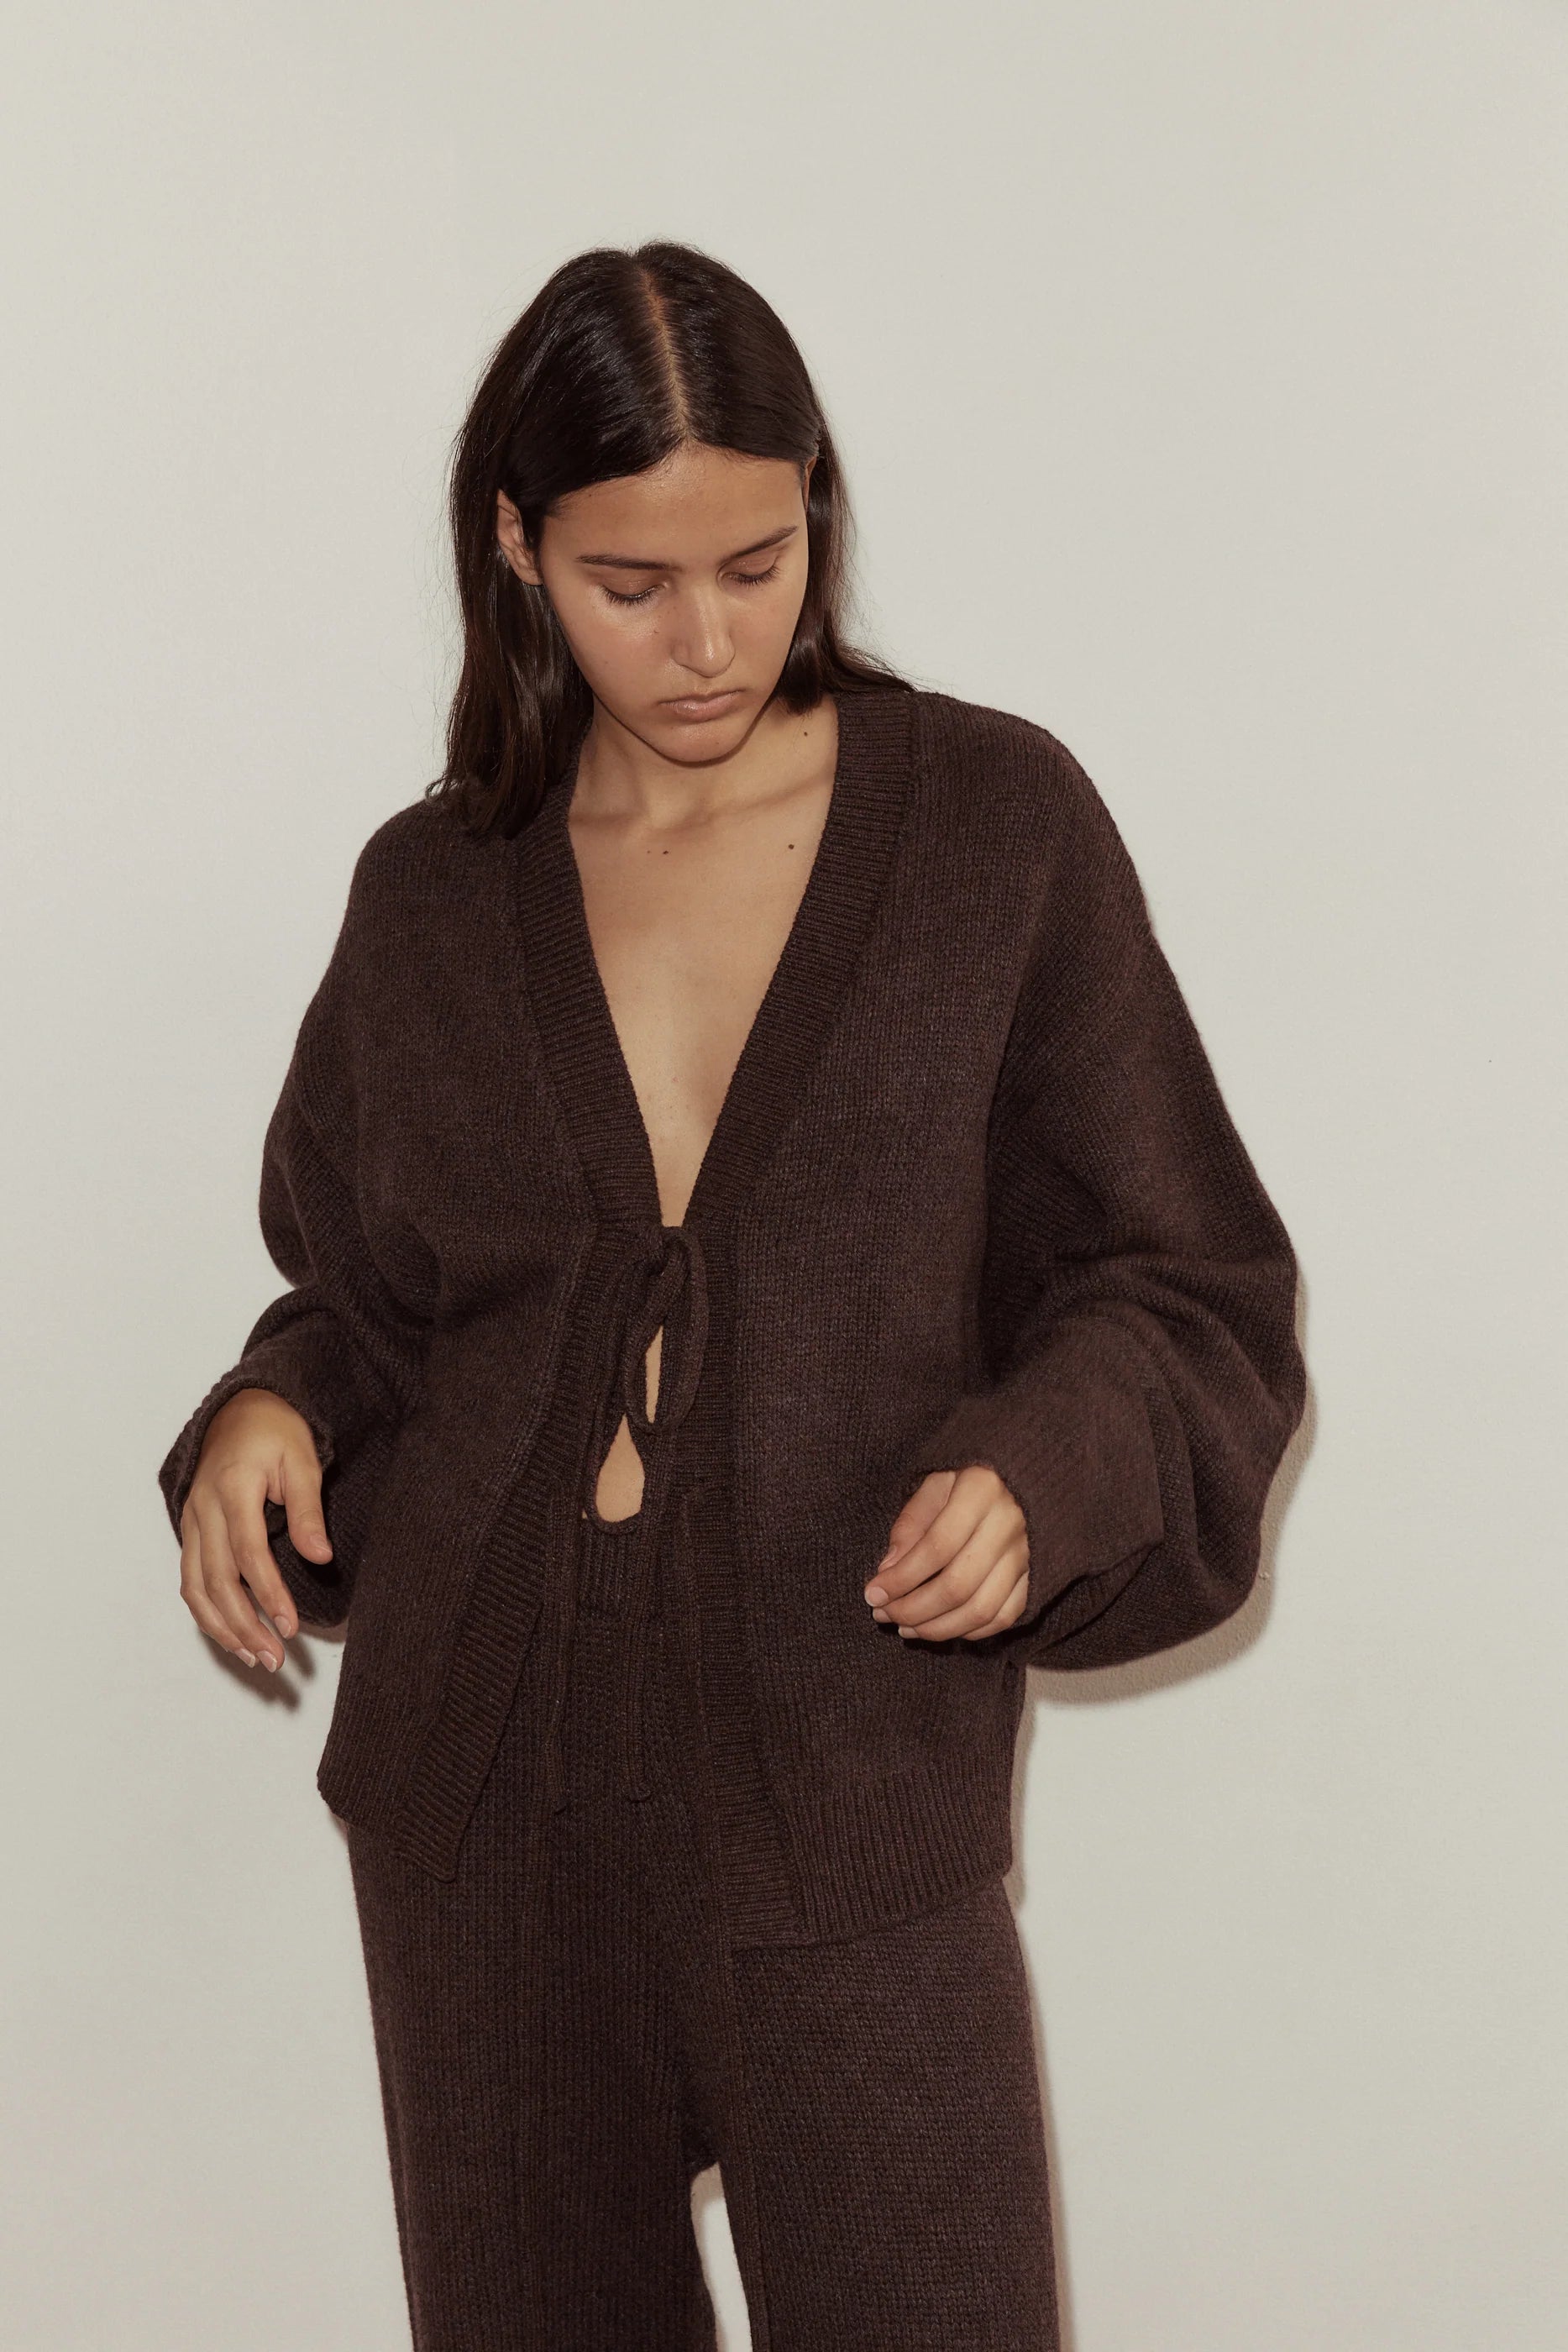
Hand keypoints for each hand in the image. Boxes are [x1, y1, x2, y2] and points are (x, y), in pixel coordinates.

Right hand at [178, 1388, 330, 1671]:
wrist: (240, 1407)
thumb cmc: (276, 1432)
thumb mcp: (303, 1461)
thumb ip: (308, 1512)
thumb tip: (321, 1557)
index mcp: (233, 1489)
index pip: (249, 1554)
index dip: (269, 1594)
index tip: (291, 1627)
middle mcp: (203, 1509)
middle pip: (218, 1580)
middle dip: (245, 1625)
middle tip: (275, 1659)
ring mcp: (191, 1520)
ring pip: (196, 1586)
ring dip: (222, 1627)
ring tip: (253, 1657)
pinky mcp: (189, 1529)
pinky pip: (190, 1579)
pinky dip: (206, 1611)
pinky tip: (230, 1633)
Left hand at [864, 1465, 1031, 1640]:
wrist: (1020, 1478)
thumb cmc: (967, 1480)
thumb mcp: (933, 1485)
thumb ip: (910, 1525)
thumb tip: (888, 1570)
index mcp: (982, 1491)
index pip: (937, 1547)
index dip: (902, 1578)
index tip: (873, 1593)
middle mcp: (1010, 1524)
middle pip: (958, 1586)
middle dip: (913, 1609)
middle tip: (884, 1615)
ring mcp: (1028, 1553)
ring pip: (982, 1609)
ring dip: (938, 1628)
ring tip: (906, 1628)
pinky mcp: (1037, 1576)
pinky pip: (1005, 1617)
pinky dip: (970, 1631)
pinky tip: (942, 1627)